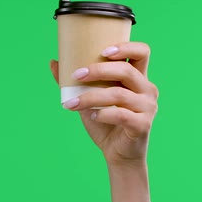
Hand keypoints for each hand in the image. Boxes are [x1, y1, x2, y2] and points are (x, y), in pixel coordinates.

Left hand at [49, 42, 158, 165]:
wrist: (117, 154)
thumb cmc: (105, 122)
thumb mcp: (89, 99)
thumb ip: (75, 82)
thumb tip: (54, 62)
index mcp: (138, 78)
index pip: (142, 52)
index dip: (126, 47)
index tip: (103, 50)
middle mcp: (147, 89)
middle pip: (126, 70)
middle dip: (98, 70)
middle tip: (76, 75)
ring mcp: (147, 107)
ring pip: (118, 94)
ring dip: (91, 96)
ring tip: (71, 103)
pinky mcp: (143, 125)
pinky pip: (121, 115)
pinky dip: (103, 114)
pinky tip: (92, 116)